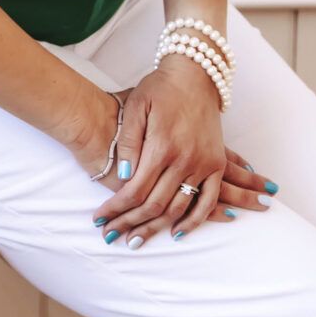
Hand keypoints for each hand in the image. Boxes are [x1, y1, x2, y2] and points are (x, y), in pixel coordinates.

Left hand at [90, 54, 277, 246]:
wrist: (195, 75)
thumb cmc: (159, 89)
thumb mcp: (134, 107)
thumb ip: (128, 142)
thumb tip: (123, 176)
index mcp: (162, 146)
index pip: (135, 190)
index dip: (116, 209)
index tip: (100, 220)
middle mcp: (184, 159)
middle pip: (154, 204)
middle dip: (130, 224)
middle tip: (112, 237)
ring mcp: (203, 163)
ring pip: (179, 208)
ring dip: (157, 228)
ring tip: (136, 241)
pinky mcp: (215, 163)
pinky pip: (208, 200)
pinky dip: (196, 220)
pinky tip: (178, 233)